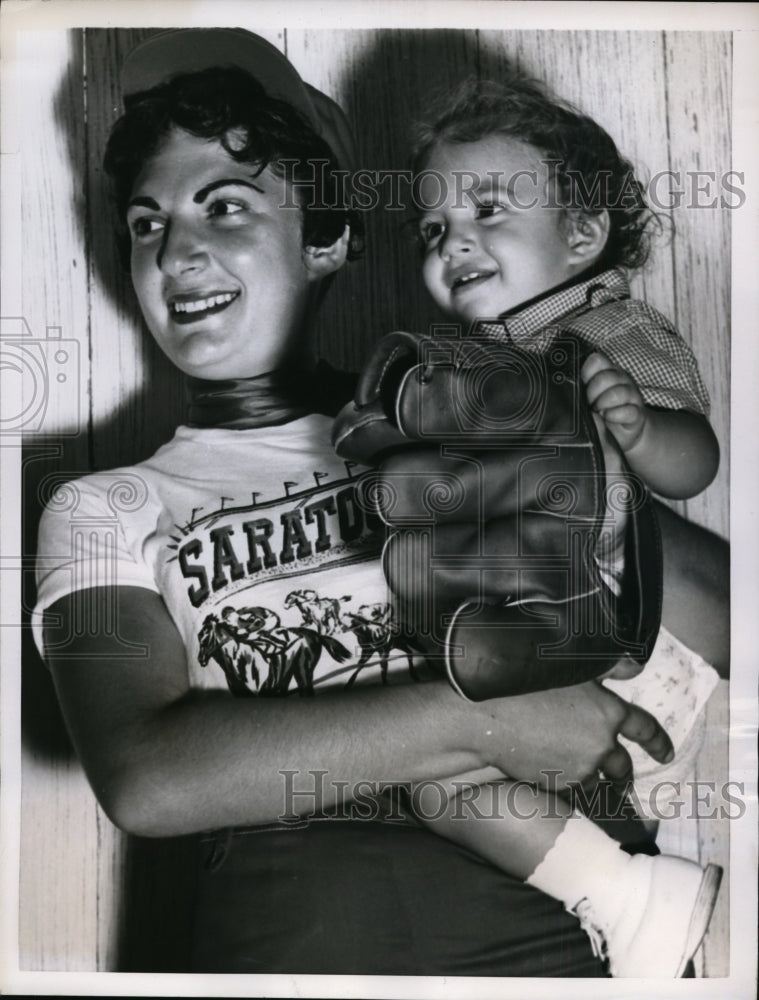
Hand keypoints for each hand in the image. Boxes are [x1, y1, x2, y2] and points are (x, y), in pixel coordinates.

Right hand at [475, 680, 673, 794]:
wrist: (489, 716)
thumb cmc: (526, 682)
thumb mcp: (572, 666)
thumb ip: (608, 668)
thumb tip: (634, 667)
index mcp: (609, 713)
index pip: (645, 728)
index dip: (658, 741)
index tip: (667, 754)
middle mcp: (600, 744)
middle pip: (622, 766)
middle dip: (626, 776)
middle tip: (625, 783)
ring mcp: (579, 767)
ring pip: (593, 778)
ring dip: (592, 778)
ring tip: (584, 778)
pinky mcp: (556, 782)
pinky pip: (568, 785)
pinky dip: (566, 781)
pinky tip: (553, 773)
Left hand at [581, 350, 647, 451]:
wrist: (622, 433)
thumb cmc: (600, 412)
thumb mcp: (587, 400)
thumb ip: (580, 394)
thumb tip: (572, 397)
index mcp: (606, 372)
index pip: (597, 361)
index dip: (586, 372)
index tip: (582, 386)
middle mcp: (621, 380)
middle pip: (606, 377)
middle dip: (592, 392)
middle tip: (589, 403)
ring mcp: (631, 396)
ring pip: (620, 392)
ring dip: (604, 404)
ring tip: (599, 411)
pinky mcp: (637, 414)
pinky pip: (630, 411)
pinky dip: (616, 415)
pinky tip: (609, 417)